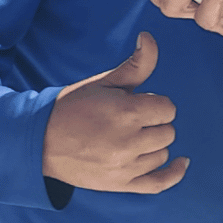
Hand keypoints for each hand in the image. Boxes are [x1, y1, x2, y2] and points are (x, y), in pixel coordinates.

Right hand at [43, 32, 188, 193]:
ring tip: (129, 138)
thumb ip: (136, 64)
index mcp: (126, 113)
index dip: (154, 104)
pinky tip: (182, 162)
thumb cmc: (74, 107)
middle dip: (153, 123)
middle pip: (167, 131)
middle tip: (127, 122)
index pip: (167, 108)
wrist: (39, 141)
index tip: (135, 105)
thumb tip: (149, 37)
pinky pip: (159, 183)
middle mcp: (128, 142)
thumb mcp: (105, 82)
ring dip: (153, 144)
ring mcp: (124, 167)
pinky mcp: (120, 184)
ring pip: (163, 153)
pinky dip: (174, 174)